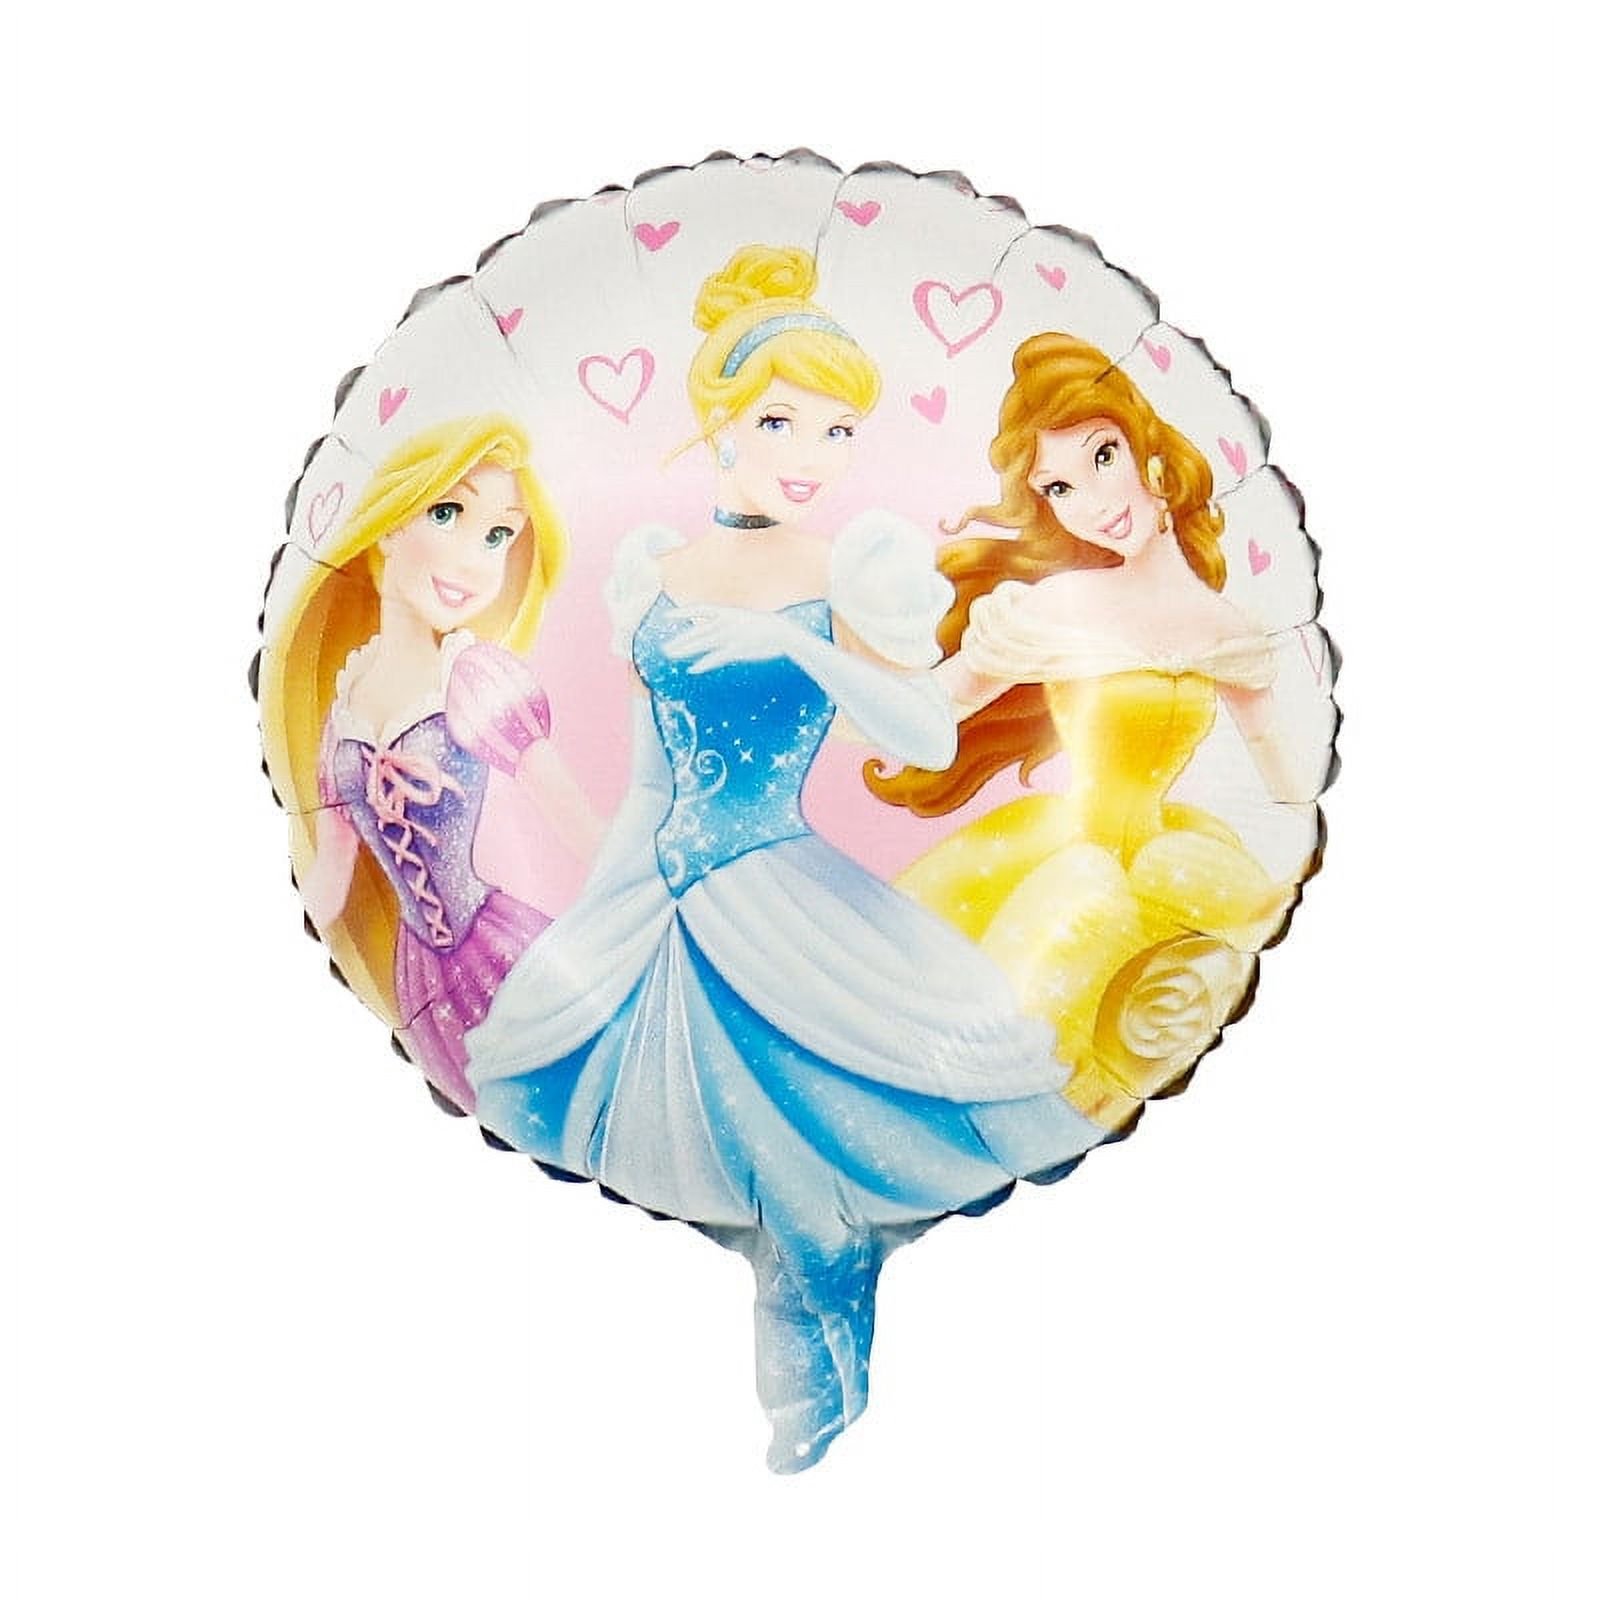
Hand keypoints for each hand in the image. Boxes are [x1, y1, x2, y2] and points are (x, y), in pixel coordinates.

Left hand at [661, 605, 806, 674]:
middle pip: (697, 632)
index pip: (699, 610)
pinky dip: (703, 664)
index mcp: (726, 612)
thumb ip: (726, 622)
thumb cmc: (764, 626)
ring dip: (685, 650)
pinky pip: (716, 658)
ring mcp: (730, 636)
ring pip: (702, 644)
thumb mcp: (743, 619)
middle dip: (679, 641)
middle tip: (664, 649)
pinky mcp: (736, 650)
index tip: (667, 616)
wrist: (782, 632)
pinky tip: (692, 670)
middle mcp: (725, 623)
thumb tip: (714, 626)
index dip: (682, 613)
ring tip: (671, 656)